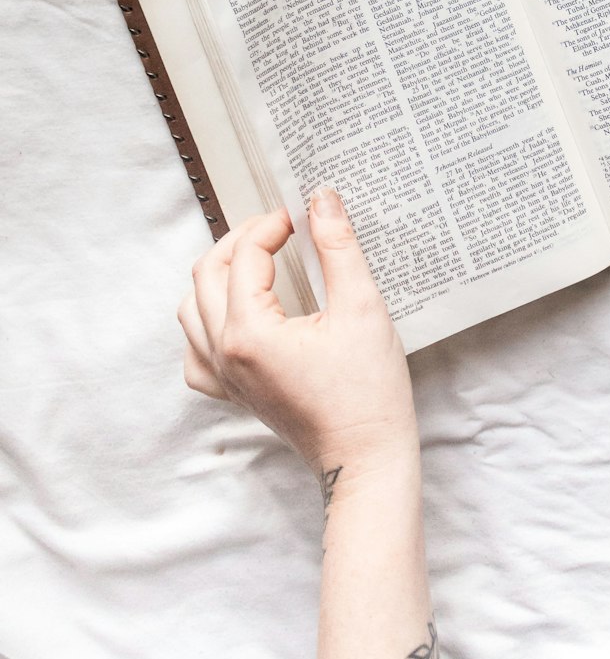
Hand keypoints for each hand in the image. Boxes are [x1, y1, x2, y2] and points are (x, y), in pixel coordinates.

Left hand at [177, 188, 417, 479]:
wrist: (366, 458)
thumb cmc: (368, 392)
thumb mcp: (362, 306)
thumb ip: (338, 246)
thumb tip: (322, 200)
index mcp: (248, 332)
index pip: (245, 255)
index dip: (272, 224)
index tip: (302, 214)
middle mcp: (224, 355)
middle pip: (207, 274)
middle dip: (240, 240)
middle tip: (278, 227)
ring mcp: (225, 378)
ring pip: (192, 309)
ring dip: (218, 275)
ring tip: (257, 259)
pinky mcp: (235, 394)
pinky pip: (196, 351)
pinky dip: (207, 322)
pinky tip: (236, 315)